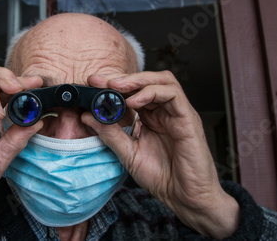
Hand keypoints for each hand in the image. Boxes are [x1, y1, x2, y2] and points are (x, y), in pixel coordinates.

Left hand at [82, 71, 239, 238]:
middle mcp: (165, 112)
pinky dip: (152, 92)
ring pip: (162, 81)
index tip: (93, 83)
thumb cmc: (162, 177)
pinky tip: (134, 101)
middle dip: (122, 78)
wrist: (185, 198)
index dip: (114, 85)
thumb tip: (88, 116)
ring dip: (137, 80)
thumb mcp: (128, 153)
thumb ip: (110, 133)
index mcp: (152, 118)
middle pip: (148, 81)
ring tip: (115, 86)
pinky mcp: (189, 119)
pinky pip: (174, 95)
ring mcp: (178, 114)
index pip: (134, 91)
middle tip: (100, 81)